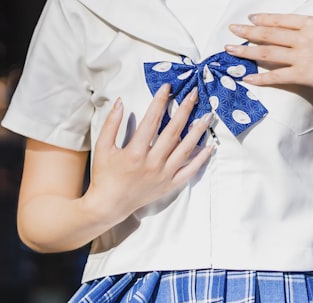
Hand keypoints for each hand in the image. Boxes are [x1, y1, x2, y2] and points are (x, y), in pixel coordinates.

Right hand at [85, 84, 213, 221]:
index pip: (151, 120)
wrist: (109, 205)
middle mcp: (152, 163)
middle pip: (173, 131)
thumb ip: (111, 123)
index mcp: (135, 152)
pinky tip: (210, 147)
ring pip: (185, 149)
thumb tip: (120, 101)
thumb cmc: (104, 176)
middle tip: (194, 94)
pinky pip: (189, 171)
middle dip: (185, 110)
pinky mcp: (169, 185)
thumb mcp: (102, 147)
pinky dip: (201, 159)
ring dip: (198, 132)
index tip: (168, 87)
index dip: (160, 101)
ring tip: (207, 116)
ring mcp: (163, 175)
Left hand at [226, 0, 312, 109]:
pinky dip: (260, 77)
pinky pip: (276, 76)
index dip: (264, 20)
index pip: (282, 20)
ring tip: (230, 50)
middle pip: (269, 34)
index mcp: (312, 24)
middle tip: (232, 30)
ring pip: (267, 52)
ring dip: (246, 51)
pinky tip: (247, 77)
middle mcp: (302, 39)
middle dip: (247, 32)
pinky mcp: (301, 75)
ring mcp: (300, 57)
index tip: (251, 19)